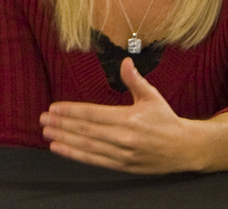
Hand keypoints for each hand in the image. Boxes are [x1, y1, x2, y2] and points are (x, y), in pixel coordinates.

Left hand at [39, 57, 197, 173]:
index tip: (55, 108)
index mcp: (130, 118)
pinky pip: (94, 160)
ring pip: (88, 146)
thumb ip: (135, 80)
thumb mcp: (152, 97)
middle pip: (87, 131)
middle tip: (43, 119)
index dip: (72, 111)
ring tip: (47, 133)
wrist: (184, 149)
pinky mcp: (122, 166)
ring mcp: (122, 154)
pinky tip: (61, 148)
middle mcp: (124, 137)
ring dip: (65, 140)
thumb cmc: (166, 120)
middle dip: (62, 125)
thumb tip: (125, 62)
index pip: (94, 114)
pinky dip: (76, 155)